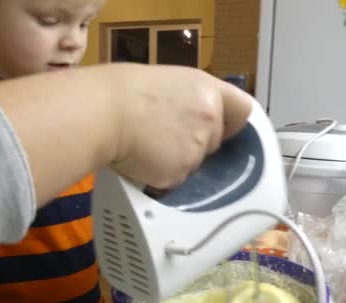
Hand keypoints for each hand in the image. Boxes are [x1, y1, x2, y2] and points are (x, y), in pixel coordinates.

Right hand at [110, 64, 252, 188]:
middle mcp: (210, 118)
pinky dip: (161, 173)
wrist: (103, 113)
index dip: (232, 122)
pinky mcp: (179, 172)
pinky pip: (175, 178)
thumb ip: (189, 99)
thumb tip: (192, 115)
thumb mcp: (166, 81)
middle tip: (166, 135)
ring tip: (148, 144)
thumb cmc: (122, 91)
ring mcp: (196, 148)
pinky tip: (143, 157)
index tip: (224, 129)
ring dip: (177, 159)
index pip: (242, 110)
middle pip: (215, 140)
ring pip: (195, 161)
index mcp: (208, 90)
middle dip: (196, 142)